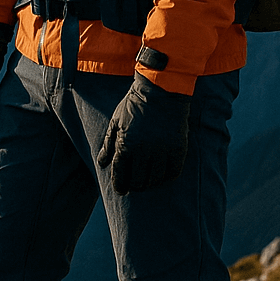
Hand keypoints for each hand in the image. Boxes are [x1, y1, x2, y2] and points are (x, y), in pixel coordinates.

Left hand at [97, 63, 191, 194]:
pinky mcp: (178, 149)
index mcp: (126, 144)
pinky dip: (166, 178)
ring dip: (149, 184)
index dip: (119, 186)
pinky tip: (161, 175)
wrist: (161, 90)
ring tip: (147, 181)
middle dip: (134, 186)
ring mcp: (162, 151)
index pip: (120, 175)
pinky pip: (172, 173)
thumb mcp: (116, 121)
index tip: (121, 190)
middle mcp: (144, 151)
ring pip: (154, 180)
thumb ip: (108, 144)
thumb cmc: (135, 104)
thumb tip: (101, 163)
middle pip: (138, 181)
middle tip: (135, 185)